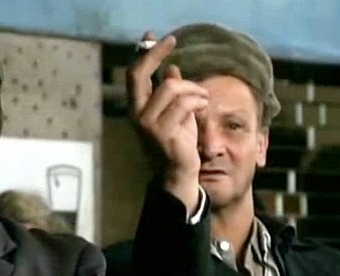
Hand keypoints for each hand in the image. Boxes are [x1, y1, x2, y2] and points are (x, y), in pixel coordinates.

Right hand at [127, 33, 207, 211]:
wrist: (178, 173)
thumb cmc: (178, 143)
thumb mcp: (175, 112)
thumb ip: (172, 92)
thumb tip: (172, 69)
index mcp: (137, 109)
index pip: (134, 76)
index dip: (144, 54)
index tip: (155, 37)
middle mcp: (136, 115)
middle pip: (139, 75)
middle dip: (155, 54)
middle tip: (172, 42)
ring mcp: (147, 124)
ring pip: (170, 87)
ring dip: (193, 88)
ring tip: (203, 97)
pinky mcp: (163, 132)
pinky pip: (184, 103)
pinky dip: (198, 100)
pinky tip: (204, 105)